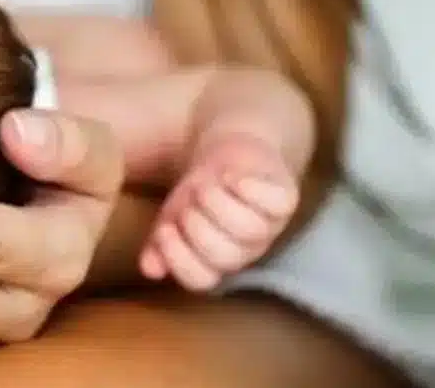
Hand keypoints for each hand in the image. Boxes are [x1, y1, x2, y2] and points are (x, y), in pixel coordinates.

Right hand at [140, 131, 299, 290]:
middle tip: (189, 200)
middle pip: (224, 256)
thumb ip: (158, 245)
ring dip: (218, 202)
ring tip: (205, 181)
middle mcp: (245, 249)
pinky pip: (276, 203)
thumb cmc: (199, 193)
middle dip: (197, 225)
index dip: (179, 258)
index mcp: (215, 260)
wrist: (229, 155)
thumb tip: (149, 269)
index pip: (200, 279)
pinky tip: (231, 176)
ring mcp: (268, 226)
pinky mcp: (285, 199)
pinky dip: (249, 188)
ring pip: (249, 230)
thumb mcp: (171, 217)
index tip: (163, 230)